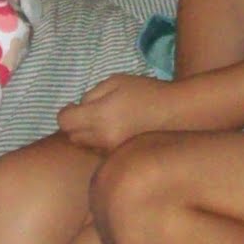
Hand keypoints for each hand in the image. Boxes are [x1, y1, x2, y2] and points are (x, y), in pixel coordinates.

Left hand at [57, 73, 180, 152]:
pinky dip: (102, 146)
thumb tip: (78, 109)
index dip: (67, 112)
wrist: (178, 113)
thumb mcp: (115, 82)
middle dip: (77, 125)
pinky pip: (102, 154)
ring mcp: (113, 154)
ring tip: (107, 124)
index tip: (74, 107)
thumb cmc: (146, 92)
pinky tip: (117, 135)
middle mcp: (104, 139)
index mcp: (100, 116)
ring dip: (89, 137)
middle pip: (73, 137)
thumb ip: (91, 95)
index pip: (65, 122)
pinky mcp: (122, 160)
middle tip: (92, 114)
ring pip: (87, 148)